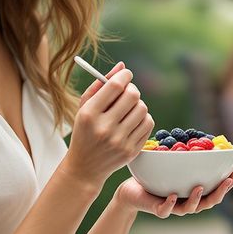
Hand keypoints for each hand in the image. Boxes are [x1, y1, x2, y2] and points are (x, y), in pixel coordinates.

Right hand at [65, 61, 153, 184]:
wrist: (85, 167)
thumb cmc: (84, 131)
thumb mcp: (84, 107)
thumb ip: (100, 84)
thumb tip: (122, 66)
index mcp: (89, 114)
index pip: (115, 85)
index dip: (124, 75)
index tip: (126, 74)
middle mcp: (104, 128)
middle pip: (132, 95)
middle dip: (132, 89)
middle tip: (127, 92)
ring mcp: (119, 141)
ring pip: (142, 109)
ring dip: (138, 104)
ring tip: (129, 109)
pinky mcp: (131, 151)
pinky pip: (148, 124)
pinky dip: (143, 118)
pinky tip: (133, 121)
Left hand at [114, 164, 232, 217]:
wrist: (131, 191)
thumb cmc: (155, 175)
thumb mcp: (173, 163)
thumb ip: (186, 154)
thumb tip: (200, 134)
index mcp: (196, 192)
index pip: (217, 187)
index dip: (230, 178)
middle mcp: (188, 202)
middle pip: (210, 201)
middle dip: (221, 190)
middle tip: (229, 179)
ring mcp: (174, 208)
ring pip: (190, 208)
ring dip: (197, 198)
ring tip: (199, 187)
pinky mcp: (158, 210)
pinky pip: (166, 210)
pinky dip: (171, 204)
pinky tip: (174, 195)